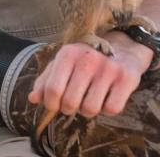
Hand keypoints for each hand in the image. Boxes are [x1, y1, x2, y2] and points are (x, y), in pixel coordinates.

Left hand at [28, 33, 151, 117]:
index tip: (55, 105)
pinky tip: (107, 95)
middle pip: (70, 103)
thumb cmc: (86, 60)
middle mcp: (88, 59)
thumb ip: (46, 80)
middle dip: (70, 108)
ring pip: (90, 109)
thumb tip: (32, 99)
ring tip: (91, 96)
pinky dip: (108, 108)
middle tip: (75, 101)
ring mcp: (108, 68)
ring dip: (89, 109)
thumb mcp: (64, 64)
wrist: (122, 48)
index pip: (52, 90)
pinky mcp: (126, 78)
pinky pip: (111, 109)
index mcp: (68, 53)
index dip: (51, 104)